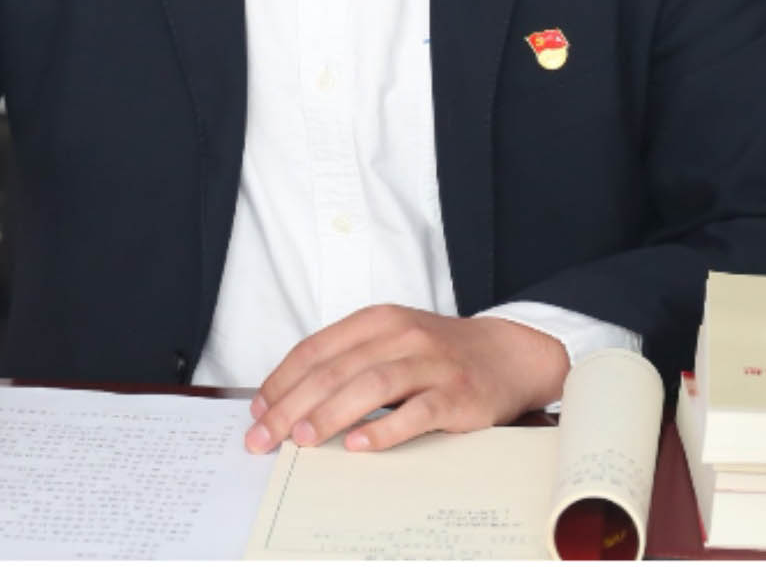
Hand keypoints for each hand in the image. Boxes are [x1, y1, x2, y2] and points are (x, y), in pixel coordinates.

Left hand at [246, 305, 569, 453]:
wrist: (508, 354)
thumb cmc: (437, 354)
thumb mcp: (390, 342)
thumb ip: (348, 362)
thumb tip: (291, 402)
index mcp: (376, 321)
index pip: (315, 349)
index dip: (281, 380)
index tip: (257, 411)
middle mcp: (400, 336)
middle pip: (334, 370)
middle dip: (292, 405)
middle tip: (265, 437)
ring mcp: (431, 363)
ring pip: (370, 386)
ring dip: (330, 414)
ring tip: (302, 439)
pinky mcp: (458, 394)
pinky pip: (417, 411)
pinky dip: (385, 428)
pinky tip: (359, 445)